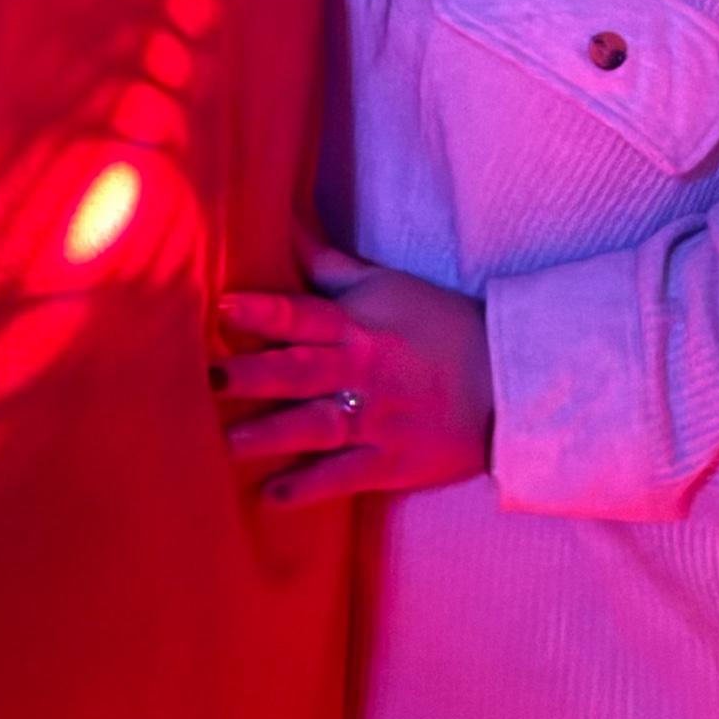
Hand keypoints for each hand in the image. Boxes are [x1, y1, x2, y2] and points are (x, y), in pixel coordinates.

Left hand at [214, 242, 494, 507]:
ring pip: (317, 426)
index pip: (306, 314)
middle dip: (256, 373)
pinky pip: (345, 477)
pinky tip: (272, 496)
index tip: (225, 306)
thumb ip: (330, 266)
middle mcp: (364, 373)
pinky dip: (309, 488)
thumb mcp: (387, 286)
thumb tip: (286, 222)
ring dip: (273, 434)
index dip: (266, 310)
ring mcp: (377, 421)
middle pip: (302, 371)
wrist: (507, 383)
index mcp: (360, 327)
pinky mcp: (392, 463)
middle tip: (210, 377)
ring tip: (230, 442)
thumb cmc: (440, 325)